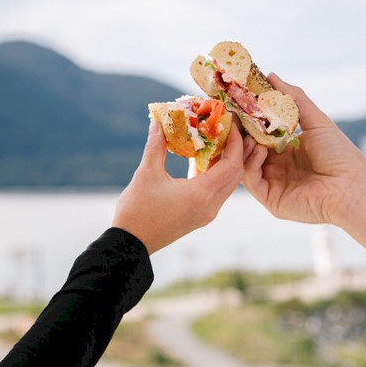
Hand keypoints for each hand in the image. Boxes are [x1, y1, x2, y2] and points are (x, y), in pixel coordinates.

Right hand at [112, 119, 243, 253]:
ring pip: (227, 184)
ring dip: (225, 162)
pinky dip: (214, 174)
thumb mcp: (146, 173)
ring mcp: (207, 213)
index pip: (232, 165)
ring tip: (215, 140)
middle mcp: (211, 206)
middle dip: (234, 150)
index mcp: (202, 195)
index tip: (229, 123)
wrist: (131, 244)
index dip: (235, 142)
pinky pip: (216, 191)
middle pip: (235, 174)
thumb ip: (156, 146)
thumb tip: (158, 122)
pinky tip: (201, 159)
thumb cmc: (137, 210)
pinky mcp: (200, 216)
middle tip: (226, 129)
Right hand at [240, 74, 365, 225]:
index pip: (260, 134)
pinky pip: (251, 180)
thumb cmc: (339, 154)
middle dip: (240, 132)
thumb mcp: (315, 120)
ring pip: (245, 163)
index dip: (249, 120)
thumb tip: (271, 76)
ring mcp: (273, 184)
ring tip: (246, 131)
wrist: (350, 186)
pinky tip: (259, 150)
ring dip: (244, 146)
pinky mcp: (271, 199)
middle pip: (249, 148)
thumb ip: (293, 98)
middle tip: (232, 114)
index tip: (238, 102)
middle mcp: (278, 168)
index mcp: (288, 151)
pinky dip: (250, 163)